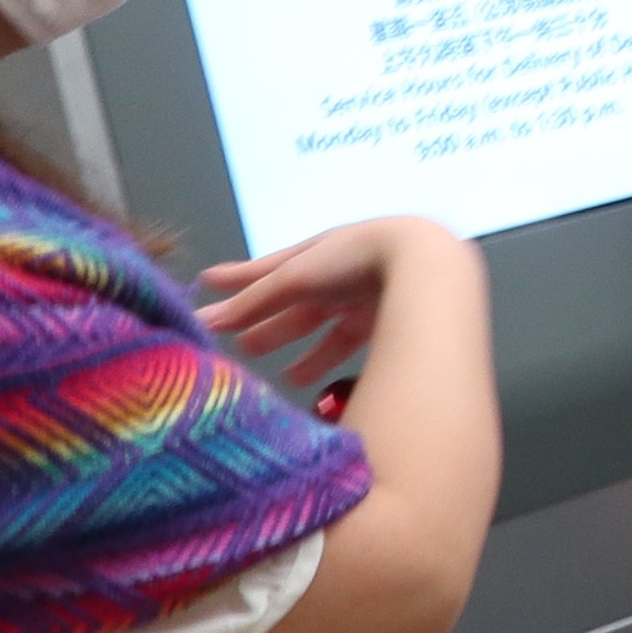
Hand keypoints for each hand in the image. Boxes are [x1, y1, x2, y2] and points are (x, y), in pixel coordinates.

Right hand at [200, 216, 459, 389]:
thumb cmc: (353, 259)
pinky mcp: (388, 322)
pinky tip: (304, 380)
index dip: (239, 278)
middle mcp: (341, 272)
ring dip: (294, 343)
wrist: (426, 267)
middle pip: (295, 300)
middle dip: (265, 319)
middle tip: (235, 343)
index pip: (270, 268)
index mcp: (319, 252)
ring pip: (321, 324)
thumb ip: (254, 301)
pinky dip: (324, 360)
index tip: (207, 284)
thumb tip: (205, 320)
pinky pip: (347, 342)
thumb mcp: (296, 276)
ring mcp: (366, 296)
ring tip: (273, 370)